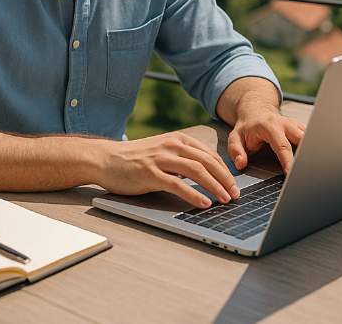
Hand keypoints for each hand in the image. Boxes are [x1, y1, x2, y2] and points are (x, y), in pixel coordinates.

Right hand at [95, 132, 239, 208]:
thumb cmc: (134, 159)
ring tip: (225, 199)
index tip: (234, 184)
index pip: (209, 154)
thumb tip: (206, 174)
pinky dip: (193, 194)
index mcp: (177, 139)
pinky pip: (177, 184)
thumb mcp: (162, 152)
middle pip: (207, 161)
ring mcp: (160, 158)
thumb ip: (182, 159)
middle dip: (225, 179)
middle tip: (235, 194)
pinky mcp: (150, 173)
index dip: (225, 170)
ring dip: (214, 186)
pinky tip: (203, 203)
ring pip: (196, 171)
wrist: (105, 159)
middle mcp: (171, 145)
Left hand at [227, 98, 306, 175]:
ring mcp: (295, 125)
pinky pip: (310, 139)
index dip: (288, 162)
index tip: (291, 174)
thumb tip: (241, 163)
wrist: (256, 111)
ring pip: (310, 138)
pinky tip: (308, 161)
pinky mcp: (301, 128)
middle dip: (306, 155)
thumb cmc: (247, 126)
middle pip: (302, 140)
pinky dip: (310, 149)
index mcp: (270, 126)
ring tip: (308, 169)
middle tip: (305, 173)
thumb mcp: (235, 137)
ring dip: (310, 152)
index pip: (283, 146)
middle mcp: (286, 124)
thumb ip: (235, 150)